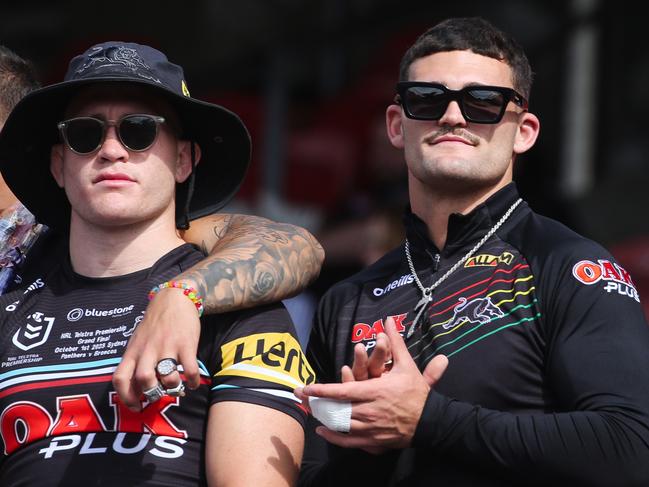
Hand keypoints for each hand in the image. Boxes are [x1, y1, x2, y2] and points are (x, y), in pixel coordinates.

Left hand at [112, 287, 200, 409]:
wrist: (174, 299)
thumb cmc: (155, 323)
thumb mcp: (138, 340)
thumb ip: (137, 361)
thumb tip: (138, 387)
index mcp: (133, 351)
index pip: (120, 378)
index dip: (126, 397)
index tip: (136, 406)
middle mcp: (148, 350)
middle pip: (144, 379)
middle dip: (152, 393)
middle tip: (159, 394)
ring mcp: (167, 346)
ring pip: (167, 376)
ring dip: (173, 387)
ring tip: (177, 386)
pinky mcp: (186, 344)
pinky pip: (189, 370)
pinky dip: (192, 381)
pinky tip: (193, 383)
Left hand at [296, 317, 447, 451]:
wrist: (431, 421)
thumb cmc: (417, 392)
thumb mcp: (406, 365)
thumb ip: (395, 342)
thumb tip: (388, 321)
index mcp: (374, 391)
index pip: (342, 391)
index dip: (322, 390)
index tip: (306, 388)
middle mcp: (369, 411)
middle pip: (336, 409)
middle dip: (317, 403)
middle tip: (300, 398)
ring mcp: (370, 428)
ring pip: (340, 425)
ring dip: (323, 418)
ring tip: (310, 409)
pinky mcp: (373, 442)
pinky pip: (348, 442)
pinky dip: (333, 438)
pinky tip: (322, 431)